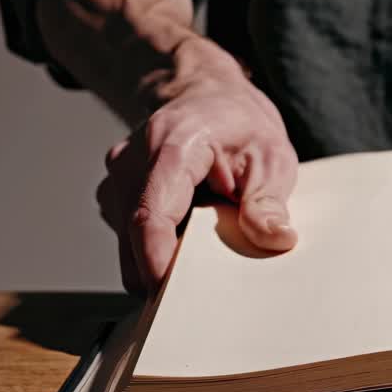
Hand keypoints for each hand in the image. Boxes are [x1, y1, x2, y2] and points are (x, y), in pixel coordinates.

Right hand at [97, 40, 298, 295]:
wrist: (208, 97)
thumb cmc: (240, 126)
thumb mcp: (272, 157)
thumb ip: (269, 200)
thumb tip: (277, 238)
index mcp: (170, 146)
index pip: (150, 214)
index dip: (156, 260)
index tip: (172, 294)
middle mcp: (131, 161)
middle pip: (134, 237)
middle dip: (164, 271)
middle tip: (209, 289)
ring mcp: (116, 178)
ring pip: (129, 242)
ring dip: (164, 256)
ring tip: (206, 239)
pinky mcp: (115, 196)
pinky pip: (131, 237)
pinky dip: (159, 247)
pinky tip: (190, 231)